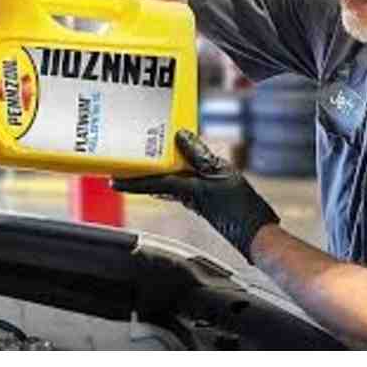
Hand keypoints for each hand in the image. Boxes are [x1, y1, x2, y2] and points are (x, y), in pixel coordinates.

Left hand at [112, 130, 278, 261]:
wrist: (255, 230)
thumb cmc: (240, 206)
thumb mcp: (221, 173)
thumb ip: (199, 155)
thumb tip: (180, 136)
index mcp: (184, 189)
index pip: (150, 183)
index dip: (129, 181)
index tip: (112, 180)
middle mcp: (183, 195)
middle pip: (153, 181)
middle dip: (139, 173)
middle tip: (125, 162)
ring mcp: (192, 197)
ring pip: (165, 182)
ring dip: (154, 172)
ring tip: (145, 158)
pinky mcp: (201, 198)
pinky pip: (181, 182)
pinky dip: (174, 172)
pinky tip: (176, 164)